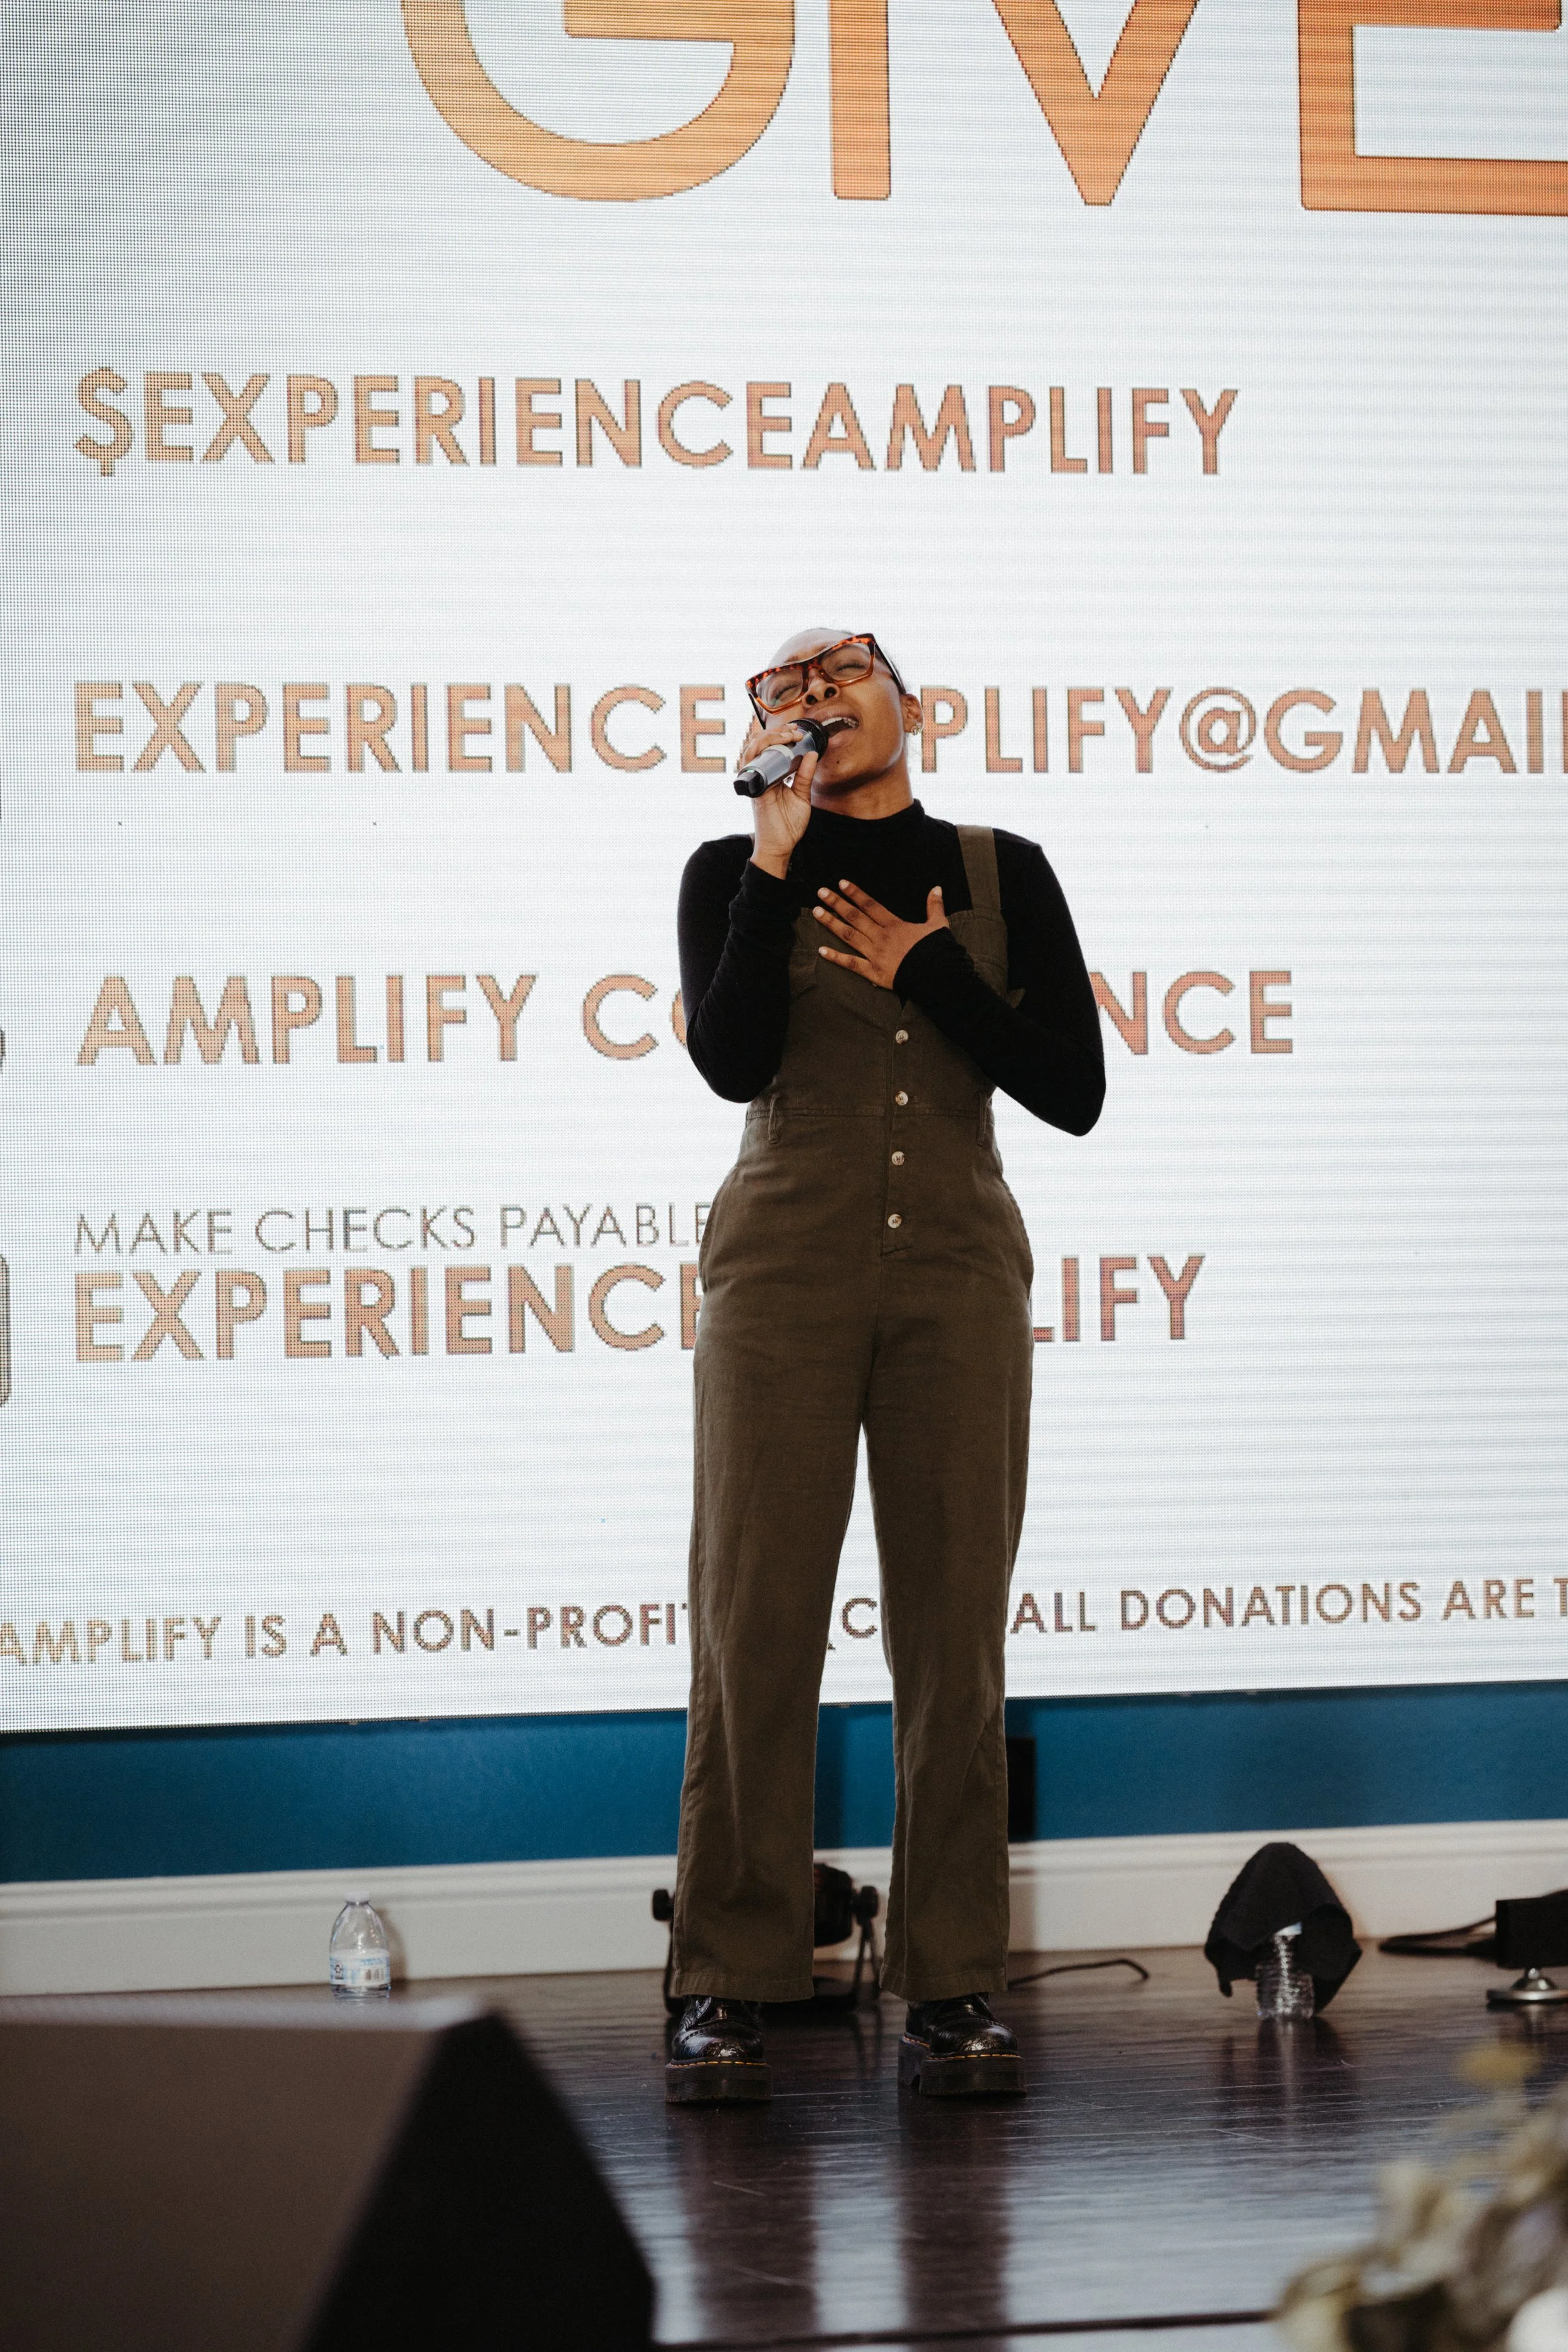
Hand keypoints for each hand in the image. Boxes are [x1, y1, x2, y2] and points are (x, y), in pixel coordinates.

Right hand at [740, 717, 818, 878]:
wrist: (780, 846)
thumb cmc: (788, 825)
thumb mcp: (802, 796)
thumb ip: (805, 776)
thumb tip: (812, 754)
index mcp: (772, 776)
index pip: (771, 750)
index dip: (782, 737)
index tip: (799, 733)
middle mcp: (761, 776)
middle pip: (760, 745)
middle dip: (777, 733)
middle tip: (795, 731)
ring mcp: (755, 781)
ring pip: (752, 749)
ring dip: (769, 737)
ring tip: (787, 735)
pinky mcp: (754, 788)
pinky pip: (749, 764)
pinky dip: (759, 750)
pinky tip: (774, 745)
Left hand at [812, 880, 948, 989]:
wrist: (938, 976)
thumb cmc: (938, 951)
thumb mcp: (939, 925)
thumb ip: (935, 906)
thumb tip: (937, 888)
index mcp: (895, 925)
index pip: (871, 905)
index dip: (855, 894)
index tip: (841, 883)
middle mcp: (881, 937)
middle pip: (855, 917)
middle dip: (837, 903)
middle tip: (821, 892)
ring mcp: (875, 955)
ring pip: (849, 936)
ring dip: (831, 923)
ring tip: (816, 912)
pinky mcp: (873, 972)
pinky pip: (851, 964)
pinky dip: (836, 957)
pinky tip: (821, 950)